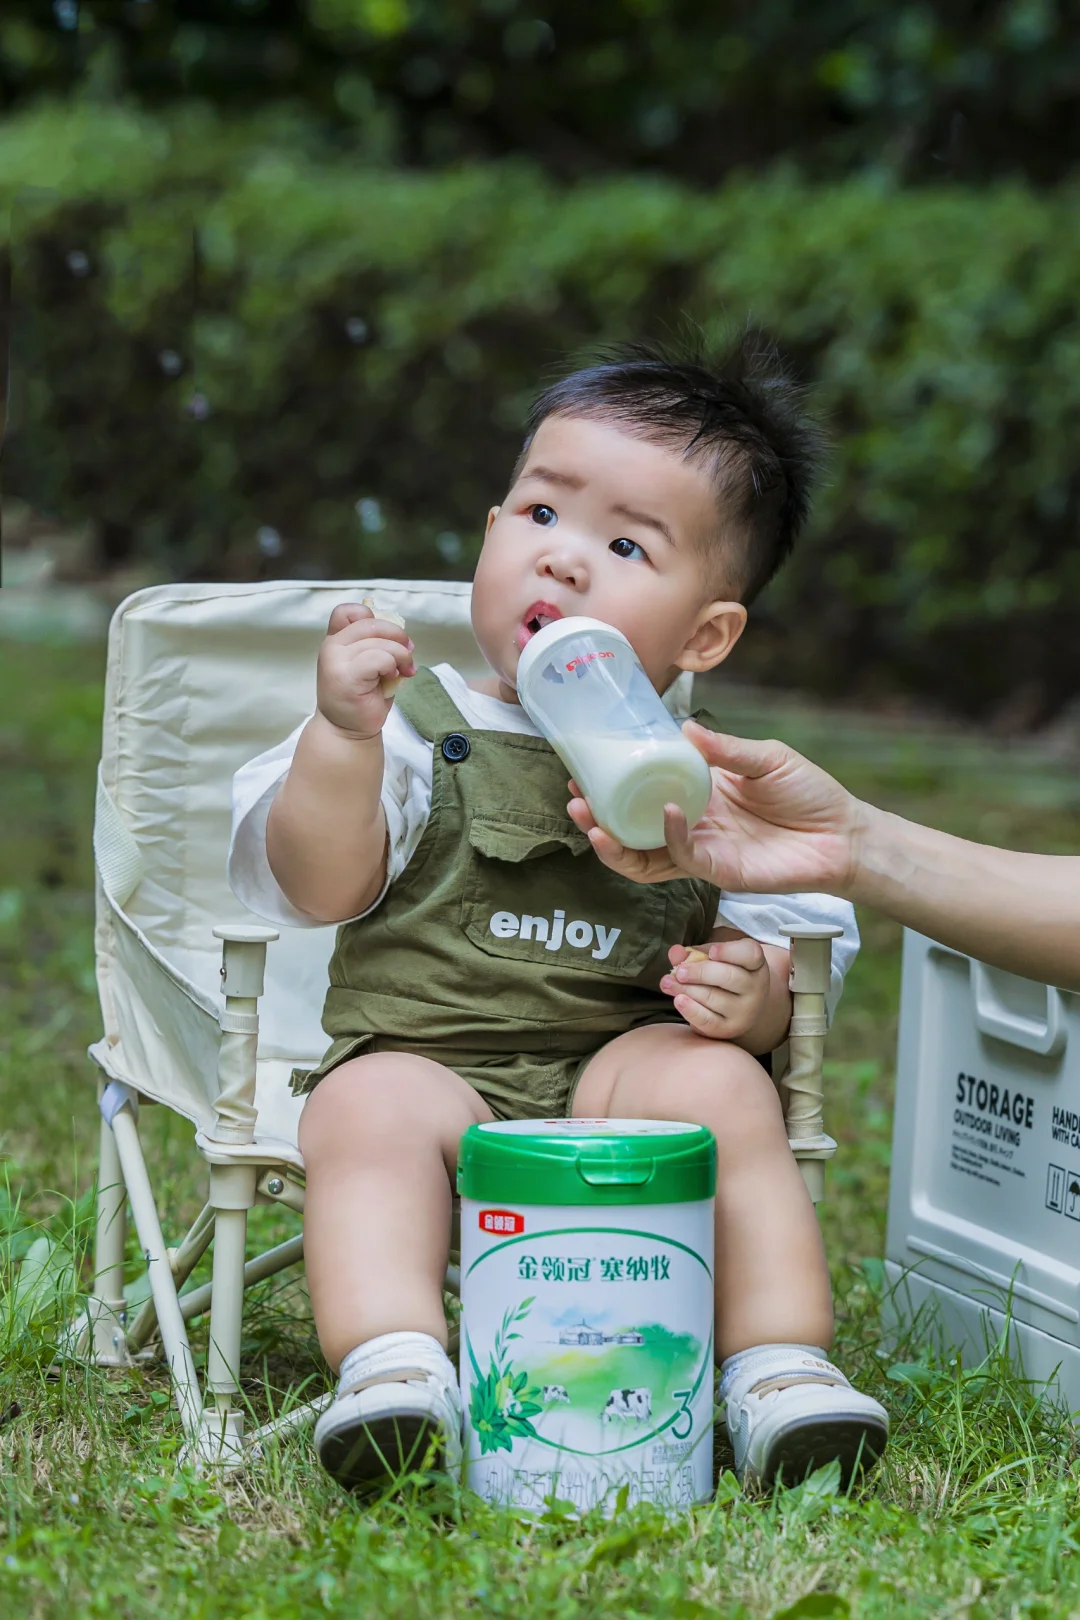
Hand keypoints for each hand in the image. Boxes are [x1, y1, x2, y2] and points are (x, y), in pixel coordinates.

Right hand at [316, 603, 415, 739]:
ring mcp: (335, 660)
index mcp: (335, 640)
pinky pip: (379, 658)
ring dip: (400, 656)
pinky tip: (391, 678)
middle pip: (371, 623)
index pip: (348, 611)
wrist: (347, 731)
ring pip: (380, 643)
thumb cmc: (361, 698)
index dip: (372, 617)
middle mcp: (331, 647)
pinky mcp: (346, 676)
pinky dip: (392, 666)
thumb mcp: (368, 663)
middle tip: (407, 656)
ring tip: (403, 671)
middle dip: (398, 637)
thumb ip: (376, 644)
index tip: (387, 638)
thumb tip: (403, 634)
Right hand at [567, 723, 864, 896]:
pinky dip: (669, 838)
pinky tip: (665, 815)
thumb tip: (683, 728)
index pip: (643, 791)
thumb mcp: (765, 757)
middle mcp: (691, 824)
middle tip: (575, 799)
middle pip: (631, 829)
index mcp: (697, 793)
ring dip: (615, 842)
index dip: (612, 784)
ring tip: (592, 821)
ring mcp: (702, 850)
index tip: (583, 767)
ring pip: (644, 856)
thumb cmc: (808, 793)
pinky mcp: (720, 871)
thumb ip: (725, 748)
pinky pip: (683, 859)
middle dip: (597, 818)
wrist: (843, 834)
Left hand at [659, 939, 770, 1039]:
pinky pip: (709, 1020)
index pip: (750, 954)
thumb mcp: (713, 958)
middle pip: (729, 977)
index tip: (712, 951)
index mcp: (755, 964)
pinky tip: (678, 1000)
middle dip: (700, 973)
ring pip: (714, 998)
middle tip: (679, 971)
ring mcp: (745, 1011)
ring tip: (667, 983)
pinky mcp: (729, 1028)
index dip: (730, 952)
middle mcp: (755, 988)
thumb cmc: (723, 975)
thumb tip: (675, 953)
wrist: (738, 1007)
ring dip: (687, 990)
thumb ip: (694, 953)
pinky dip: (691, 1010)